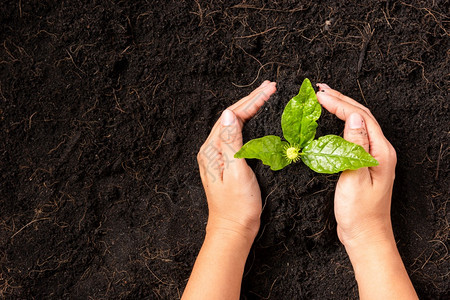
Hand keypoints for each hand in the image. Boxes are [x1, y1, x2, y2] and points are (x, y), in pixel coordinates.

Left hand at [183, 81, 276, 299]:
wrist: (234, 230)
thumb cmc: (236, 206)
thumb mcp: (236, 172)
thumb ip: (231, 142)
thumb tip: (227, 114)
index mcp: (211, 150)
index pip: (231, 117)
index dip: (251, 101)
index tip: (269, 90)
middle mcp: (213, 150)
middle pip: (232, 118)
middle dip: (252, 101)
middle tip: (270, 87)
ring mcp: (220, 157)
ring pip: (236, 126)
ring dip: (251, 110)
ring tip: (266, 97)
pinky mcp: (228, 164)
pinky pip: (239, 137)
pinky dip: (251, 125)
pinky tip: (259, 121)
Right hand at [316, 84, 416, 299]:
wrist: (365, 234)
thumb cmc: (359, 212)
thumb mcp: (354, 177)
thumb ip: (355, 146)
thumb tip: (355, 116)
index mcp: (380, 152)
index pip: (360, 117)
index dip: (340, 103)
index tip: (320, 95)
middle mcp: (380, 151)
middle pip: (362, 116)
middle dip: (341, 100)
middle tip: (320, 89)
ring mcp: (373, 156)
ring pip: (358, 124)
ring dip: (342, 109)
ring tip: (325, 98)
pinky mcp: (364, 163)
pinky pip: (354, 136)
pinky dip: (342, 123)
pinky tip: (333, 121)